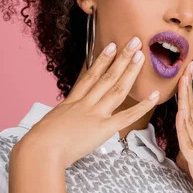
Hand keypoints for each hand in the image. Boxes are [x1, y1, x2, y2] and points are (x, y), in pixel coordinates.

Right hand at [14, 37, 159, 169]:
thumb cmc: (39, 142)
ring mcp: (95, 113)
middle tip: (134, 42)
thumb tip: (60, 121)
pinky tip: (154, 95)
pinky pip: (127, 116)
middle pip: (107, 76)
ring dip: (130, 70)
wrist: (41, 150)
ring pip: (117, 88)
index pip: (90, 76)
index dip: (101, 60)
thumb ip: (60, 119)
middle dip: (121, 57)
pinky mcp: (103, 128)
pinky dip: (142, 106)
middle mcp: (85, 103)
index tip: (111, 47)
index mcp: (72, 102)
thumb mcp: (49, 123)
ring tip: (141, 55)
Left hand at [175, 60, 192, 192]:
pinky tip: (181, 113)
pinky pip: (189, 144)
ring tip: (182, 78)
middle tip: (186, 64)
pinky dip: (183, 127)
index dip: (185, 96)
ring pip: (189, 122)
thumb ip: (188, 162)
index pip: (188, 115)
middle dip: (186, 88)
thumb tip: (178, 155)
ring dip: (184, 100)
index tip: (182, 76)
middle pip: (190, 111)